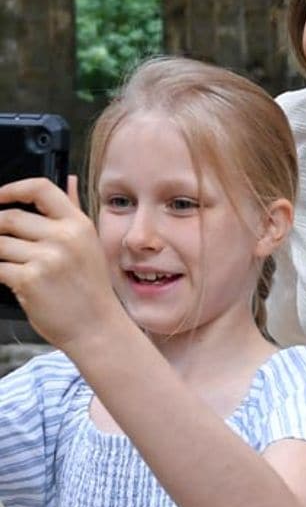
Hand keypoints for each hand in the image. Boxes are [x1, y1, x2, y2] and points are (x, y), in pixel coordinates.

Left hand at [0, 177, 121, 348]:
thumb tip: (67, 180)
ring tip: (11, 266)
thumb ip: (73, 210)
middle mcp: (64, 237)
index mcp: (78, 225)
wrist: (95, 326)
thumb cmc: (90, 289)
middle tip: (1, 242)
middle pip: (9, 218)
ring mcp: (46, 258)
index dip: (11, 189)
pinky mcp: (28, 279)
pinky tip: (13, 280)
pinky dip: (0, 273)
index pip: (40, 189)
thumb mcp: (89, 244)